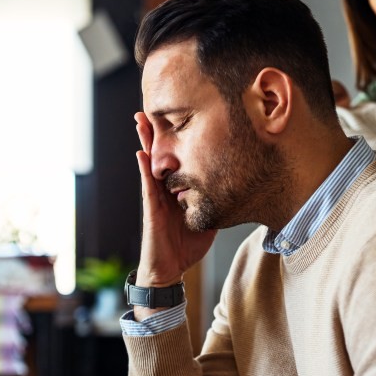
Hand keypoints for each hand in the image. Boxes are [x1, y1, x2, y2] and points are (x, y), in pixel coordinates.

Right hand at [134, 112, 216, 298]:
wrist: (170, 269)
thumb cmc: (186, 245)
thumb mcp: (207, 217)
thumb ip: (215, 201)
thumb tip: (236, 188)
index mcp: (175, 189)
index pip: (174, 158)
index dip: (173, 138)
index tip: (177, 115)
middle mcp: (163, 189)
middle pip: (159, 154)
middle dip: (154, 131)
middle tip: (149, 107)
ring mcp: (155, 197)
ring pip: (149, 163)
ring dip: (144, 141)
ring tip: (140, 120)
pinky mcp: (151, 209)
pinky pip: (147, 185)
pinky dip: (144, 168)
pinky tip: (141, 153)